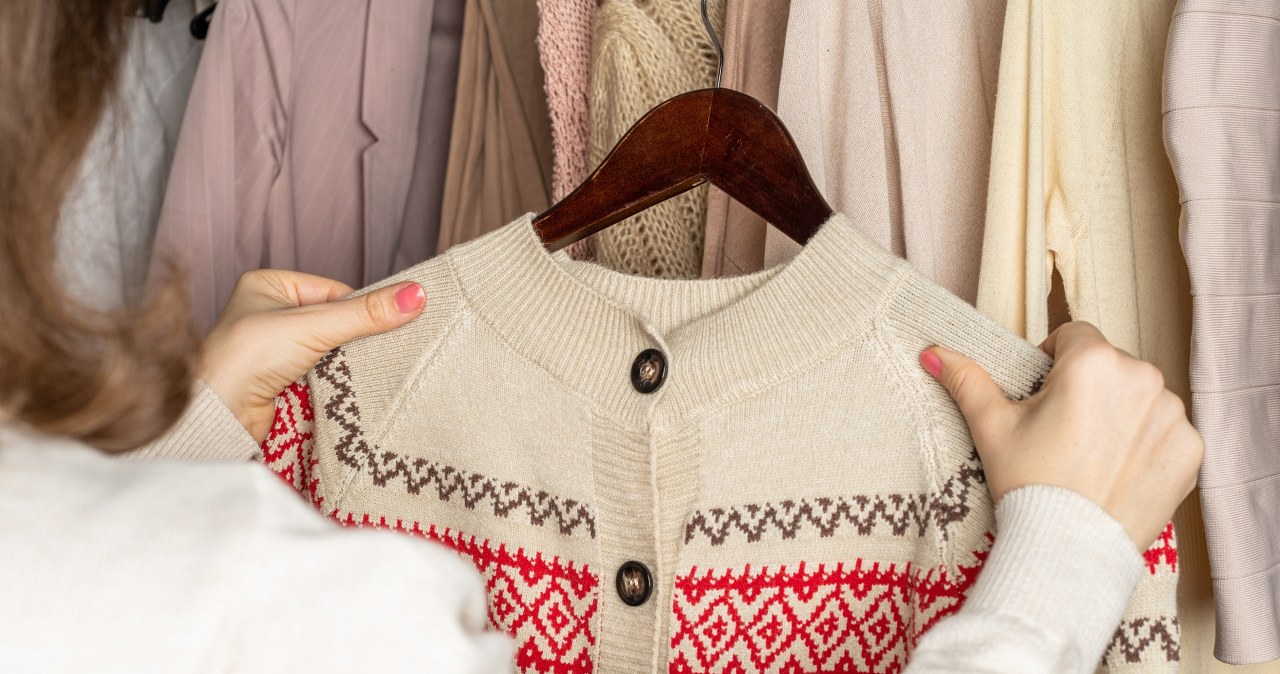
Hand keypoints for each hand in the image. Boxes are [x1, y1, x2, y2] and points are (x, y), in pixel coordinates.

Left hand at [199, 270, 425, 442]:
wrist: (218, 415)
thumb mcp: (313, 325)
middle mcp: (270, 314)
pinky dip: (337, 381)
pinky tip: (346, 387)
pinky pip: (324, 374)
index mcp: (269, 285)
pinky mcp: (283, 381)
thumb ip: (366, 312)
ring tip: (358, 370)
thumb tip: (417, 295)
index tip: (385, 322)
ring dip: (347, 363)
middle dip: (355, 338)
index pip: (335, 291)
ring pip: (332, 351)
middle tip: (381, 349)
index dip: (359, 309)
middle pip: (336, 322)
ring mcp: (276, 350)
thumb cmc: (246, 358)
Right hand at [920, 322, 1202, 550]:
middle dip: (1087, 387)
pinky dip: (1145, 445)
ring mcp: (1173, 416)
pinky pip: (1165, 431)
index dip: (1052, 361)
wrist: (1068, 550)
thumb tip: (932, 353)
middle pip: (1109, 365)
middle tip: (1060, 431)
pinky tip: (1117, 471)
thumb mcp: (992, 427)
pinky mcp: (1191, 449)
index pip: (1074, 335)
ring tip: (1089, 454)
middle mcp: (1143, 379)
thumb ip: (966, 380)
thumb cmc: (1029, 484)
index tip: (1041, 395)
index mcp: (1093, 362)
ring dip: (1119, 413)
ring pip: (1139, 397)